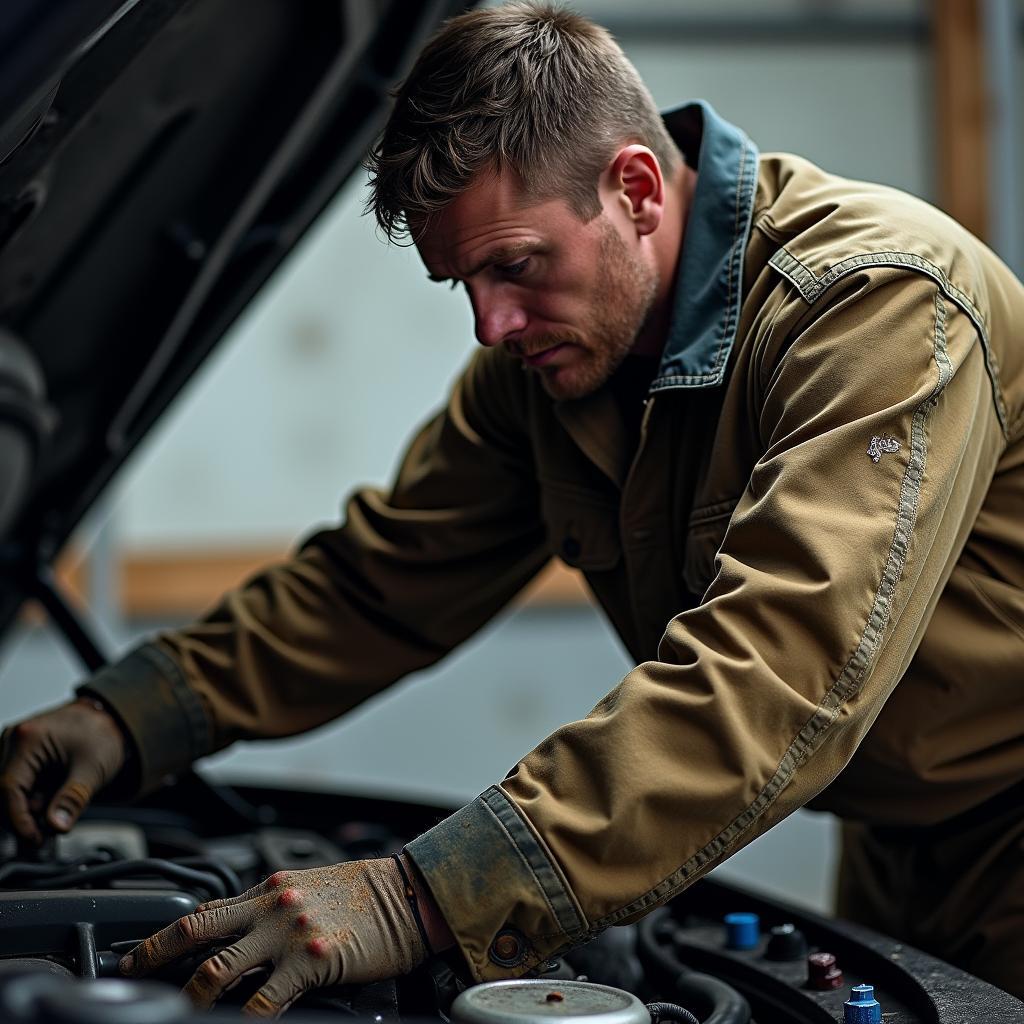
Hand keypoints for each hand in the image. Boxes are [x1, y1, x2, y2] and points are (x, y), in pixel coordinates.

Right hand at [0, 697, 126, 843]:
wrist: (107, 720)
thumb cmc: (101, 734)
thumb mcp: (93, 767)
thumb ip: (73, 798)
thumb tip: (56, 826)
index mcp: (28, 739)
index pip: (8, 788)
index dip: (19, 819)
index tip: (35, 839)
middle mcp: (13, 740)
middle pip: (6, 792)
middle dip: (26, 816)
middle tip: (50, 832)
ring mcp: (14, 748)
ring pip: (11, 793)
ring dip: (30, 810)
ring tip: (58, 815)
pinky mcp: (19, 757)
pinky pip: (18, 787)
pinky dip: (33, 801)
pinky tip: (52, 805)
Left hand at [119, 856, 428, 1017]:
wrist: (406, 895)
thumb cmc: (364, 893)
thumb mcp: (309, 888)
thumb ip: (272, 908)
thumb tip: (241, 931)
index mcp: (270, 888)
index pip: (207, 911)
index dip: (168, 934)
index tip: (144, 952)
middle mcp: (271, 906)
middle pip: (196, 929)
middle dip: (155, 955)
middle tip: (131, 973)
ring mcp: (287, 933)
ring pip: (218, 969)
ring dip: (192, 997)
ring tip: (182, 1012)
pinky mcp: (309, 961)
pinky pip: (263, 1002)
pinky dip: (245, 1019)